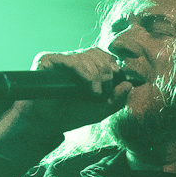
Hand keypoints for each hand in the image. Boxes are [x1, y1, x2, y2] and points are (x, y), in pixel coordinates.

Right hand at [0, 48, 130, 150]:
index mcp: (85, 67)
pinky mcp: (48, 60)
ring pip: (87, 55)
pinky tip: (90, 85)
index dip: (113, 67)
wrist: (45, 122)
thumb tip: (129, 84)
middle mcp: (73, 60)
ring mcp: (60, 59)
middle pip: (98, 54)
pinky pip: (71, 59)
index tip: (116, 83)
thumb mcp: (99, 110)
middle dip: (106, 72)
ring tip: (95, 92)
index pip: (105, 56)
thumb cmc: (70, 115)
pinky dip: (84, 71)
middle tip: (104, 90)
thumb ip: (116, 100)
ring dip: (96, 74)